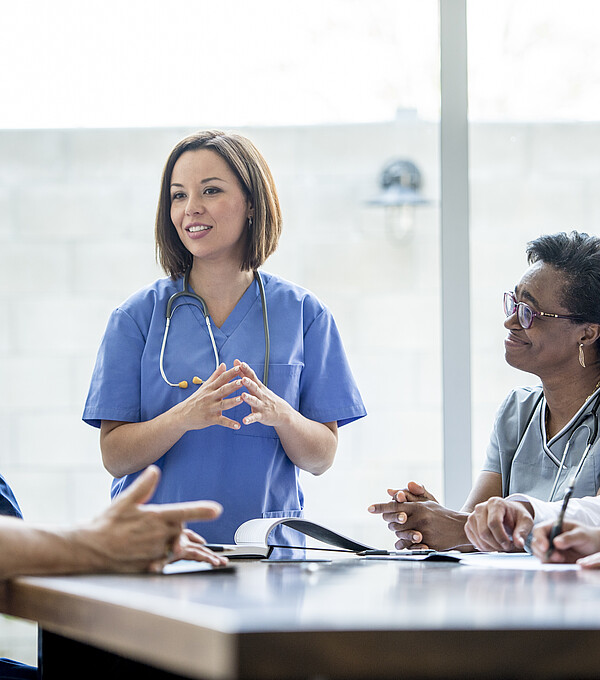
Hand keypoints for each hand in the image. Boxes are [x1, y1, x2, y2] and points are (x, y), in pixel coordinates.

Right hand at [78, 466, 228, 572]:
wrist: (89, 549)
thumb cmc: (106, 524)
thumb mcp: (125, 501)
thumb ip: (143, 486)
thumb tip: (154, 470)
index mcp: (155, 518)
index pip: (183, 512)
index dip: (202, 510)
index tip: (218, 510)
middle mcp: (158, 536)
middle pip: (181, 529)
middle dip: (177, 527)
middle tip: (157, 524)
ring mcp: (155, 552)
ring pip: (175, 546)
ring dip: (173, 543)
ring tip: (158, 540)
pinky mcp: (151, 565)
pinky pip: (166, 561)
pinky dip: (165, 557)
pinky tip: (153, 554)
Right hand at [178, 363, 244, 430]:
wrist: (182, 415)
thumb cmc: (196, 400)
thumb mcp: (205, 386)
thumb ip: (215, 376)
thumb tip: (223, 364)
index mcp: (210, 388)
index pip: (222, 378)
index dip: (230, 373)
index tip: (239, 367)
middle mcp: (210, 397)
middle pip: (223, 390)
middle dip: (233, 385)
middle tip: (242, 381)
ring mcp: (210, 408)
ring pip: (223, 404)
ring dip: (232, 402)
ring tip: (242, 399)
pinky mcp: (210, 419)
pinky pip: (221, 421)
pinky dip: (229, 424)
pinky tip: (238, 425)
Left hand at [234, 360, 292, 426]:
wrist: (283, 413)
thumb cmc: (267, 397)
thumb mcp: (258, 386)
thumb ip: (246, 375)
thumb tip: (237, 362)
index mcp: (259, 387)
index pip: (252, 376)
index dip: (246, 370)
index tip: (239, 363)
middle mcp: (261, 395)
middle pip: (254, 387)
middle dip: (248, 383)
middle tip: (242, 378)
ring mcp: (262, 405)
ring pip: (255, 401)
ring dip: (249, 399)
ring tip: (243, 396)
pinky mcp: (262, 416)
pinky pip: (255, 417)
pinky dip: (250, 419)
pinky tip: (244, 421)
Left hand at [368, 485, 468, 550]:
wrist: (459, 527)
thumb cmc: (440, 514)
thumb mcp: (427, 502)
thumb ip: (409, 496)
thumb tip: (390, 491)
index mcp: (418, 507)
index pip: (395, 506)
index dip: (380, 507)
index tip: (369, 508)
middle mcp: (420, 519)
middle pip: (394, 523)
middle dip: (391, 523)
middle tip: (394, 522)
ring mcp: (424, 533)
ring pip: (400, 535)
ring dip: (398, 534)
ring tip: (403, 531)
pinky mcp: (428, 544)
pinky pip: (409, 547)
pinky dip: (405, 545)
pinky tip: (407, 542)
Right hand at [465, 498, 533, 551]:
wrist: (508, 514)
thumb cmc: (516, 517)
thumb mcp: (525, 522)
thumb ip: (522, 532)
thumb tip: (519, 544)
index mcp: (495, 503)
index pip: (493, 522)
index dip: (501, 537)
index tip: (510, 545)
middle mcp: (480, 507)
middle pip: (484, 532)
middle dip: (497, 544)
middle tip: (507, 547)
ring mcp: (472, 516)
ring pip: (479, 538)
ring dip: (492, 547)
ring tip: (502, 546)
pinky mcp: (469, 525)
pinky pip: (474, 541)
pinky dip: (484, 547)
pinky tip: (493, 546)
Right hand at [532, 520, 599, 564]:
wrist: (594, 547)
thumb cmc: (588, 537)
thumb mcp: (581, 535)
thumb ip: (569, 538)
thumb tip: (555, 542)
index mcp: (552, 526)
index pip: (539, 530)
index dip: (539, 538)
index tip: (546, 547)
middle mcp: (548, 536)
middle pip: (535, 543)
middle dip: (543, 552)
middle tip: (558, 557)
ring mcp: (550, 548)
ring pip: (539, 553)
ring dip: (547, 558)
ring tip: (562, 559)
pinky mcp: (553, 558)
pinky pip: (546, 562)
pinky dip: (550, 564)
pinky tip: (560, 564)